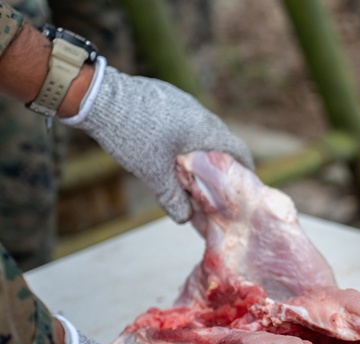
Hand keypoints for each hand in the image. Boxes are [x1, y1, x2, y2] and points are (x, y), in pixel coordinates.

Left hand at [64, 59, 253, 221]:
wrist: (97, 97)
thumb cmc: (131, 136)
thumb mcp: (152, 173)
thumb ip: (172, 197)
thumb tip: (184, 218)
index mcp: (204, 130)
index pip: (238, 149)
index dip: (246, 167)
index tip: (245, 181)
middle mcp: (199, 112)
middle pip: (220, 139)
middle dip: (220, 160)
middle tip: (213, 179)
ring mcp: (182, 100)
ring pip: (200, 127)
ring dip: (199, 146)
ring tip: (187, 164)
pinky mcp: (165, 93)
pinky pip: (183, 117)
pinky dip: (183, 133)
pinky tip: (164, 144)